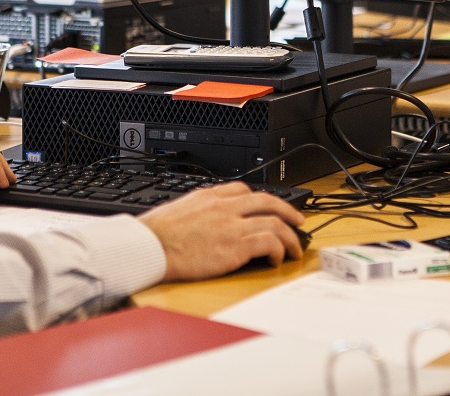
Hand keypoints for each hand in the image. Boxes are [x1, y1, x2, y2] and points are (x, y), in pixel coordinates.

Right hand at [138, 182, 305, 280]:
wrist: (150, 247)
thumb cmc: (157, 235)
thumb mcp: (178, 211)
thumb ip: (197, 211)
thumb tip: (203, 220)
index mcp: (209, 197)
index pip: (244, 190)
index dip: (262, 200)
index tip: (269, 208)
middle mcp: (225, 207)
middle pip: (267, 201)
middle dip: (288, 211)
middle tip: (299, 221)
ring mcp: (232, 225)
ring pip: (275, 222)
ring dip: (290, 236)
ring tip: (294, 248)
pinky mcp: (236, 246)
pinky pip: (269, 242)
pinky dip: (278, 249)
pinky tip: (276, 258)